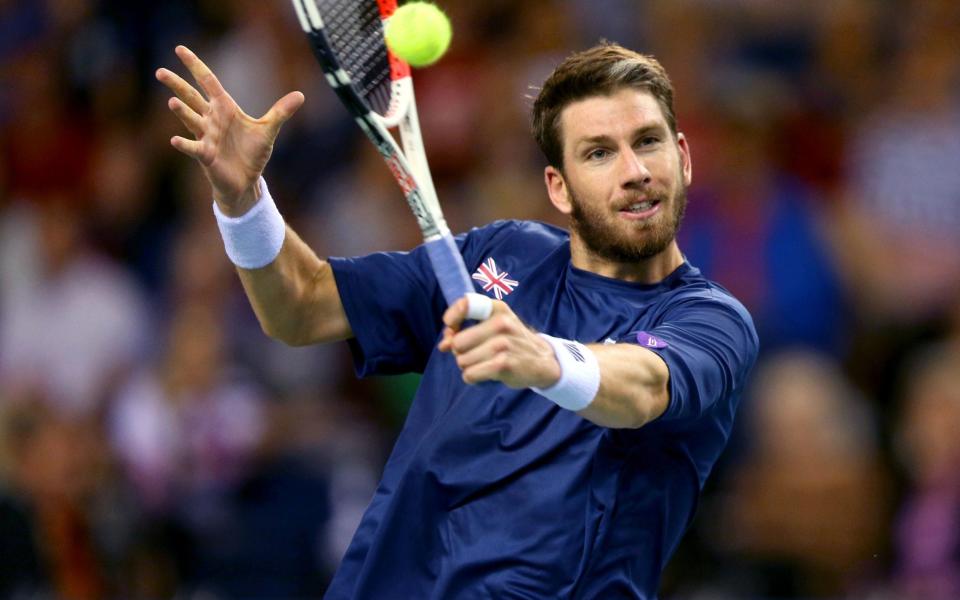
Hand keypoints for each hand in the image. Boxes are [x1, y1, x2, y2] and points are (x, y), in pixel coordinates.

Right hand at [156, 45, 304, 215]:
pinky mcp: (206, 155)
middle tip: (160, 71)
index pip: (207, 81)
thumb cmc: (252, 153)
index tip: (179, 49)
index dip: (195, 65)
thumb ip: (281, 112)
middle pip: (191, 97)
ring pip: (190, 119)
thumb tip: (300, 95)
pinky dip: (185, 144)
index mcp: (224, 108)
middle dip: (177, 85)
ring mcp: (206, 136)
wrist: (247, 181)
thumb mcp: (268, 129)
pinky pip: (194, 148)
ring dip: (182, 111)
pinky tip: (175, 140)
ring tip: (171, 101)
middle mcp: (211, 119)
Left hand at [438, 297, 560, 388]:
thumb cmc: (511, 342)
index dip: (452, 319)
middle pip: (457, 343)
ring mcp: (502, 344)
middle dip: (460, 352)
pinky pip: (470, 375)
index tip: (451, 328)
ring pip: (462, 361)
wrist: (542, 360)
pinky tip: (485, 374)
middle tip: (476, 353)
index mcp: (497, 309)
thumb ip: (464, 331)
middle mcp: (500, 323)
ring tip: (485, 363)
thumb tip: (443, 345)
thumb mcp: (494, 326)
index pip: (464, 305)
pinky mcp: (503, 364)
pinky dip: (473, 378)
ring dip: (469, 367)